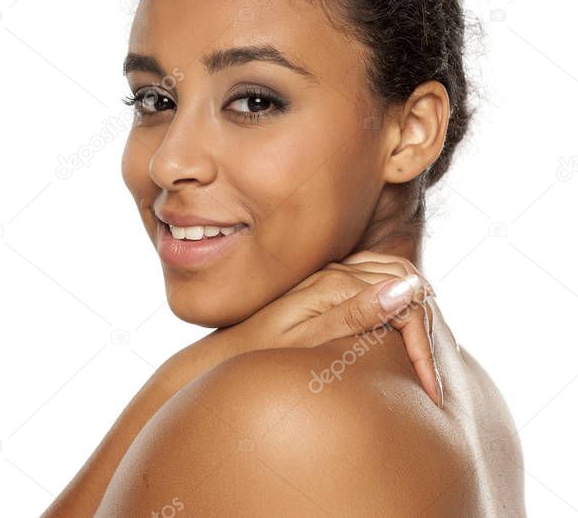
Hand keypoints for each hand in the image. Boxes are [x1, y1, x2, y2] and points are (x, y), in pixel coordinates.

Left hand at [239, 250, 442, 406]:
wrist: (228, 349)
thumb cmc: (263, 350)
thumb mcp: (308, 340)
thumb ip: (356, 314)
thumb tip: (406, 289)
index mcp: (336, 283)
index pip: (405, 303)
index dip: (424, 348)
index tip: (429, 390)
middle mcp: (338, 270)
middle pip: (407, 283)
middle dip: (427, 328)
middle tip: (432, 378)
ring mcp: (334, 272)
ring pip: (399, 276)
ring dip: (419, 308)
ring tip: (425, 357)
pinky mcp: (331, 282)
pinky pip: (380, 277)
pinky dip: (401, 297)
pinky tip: (403, 329)